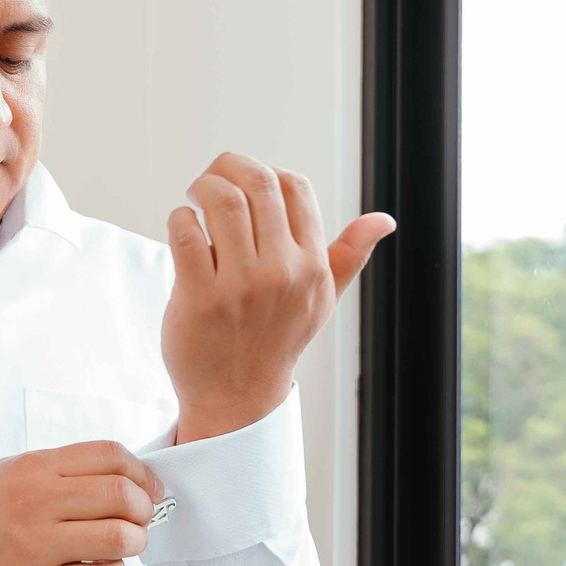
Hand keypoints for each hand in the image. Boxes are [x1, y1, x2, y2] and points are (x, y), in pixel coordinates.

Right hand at [0, 442, 165, 565]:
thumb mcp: (18, 470)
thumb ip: (67, 470)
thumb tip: (126, 478)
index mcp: (37, 468)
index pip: (110, 456)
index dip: (142, 472)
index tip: (148, 488)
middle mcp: (39, 502)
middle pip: (121, 495)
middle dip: (143, 509)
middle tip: (139, 519)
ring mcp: (40, 546)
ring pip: (119, 538)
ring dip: (135, 542)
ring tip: (126, 545)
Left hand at [162, 153, 394, 440]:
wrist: (236, 399)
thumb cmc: (274, 343)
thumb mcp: (320, 300)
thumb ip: (348, 255)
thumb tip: (384, 220)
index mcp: (311, 266)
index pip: (295, 187)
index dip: (266, 172)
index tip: (245, 184)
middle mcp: (281, 273)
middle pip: (257, 184)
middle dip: (227, 167)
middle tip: (211, 179)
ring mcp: (240, 286)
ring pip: (221, 201)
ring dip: (201, 187)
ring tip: (194, 197)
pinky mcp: (199, 298)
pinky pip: (186, 232)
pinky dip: (180, 218)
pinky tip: (183, 226)